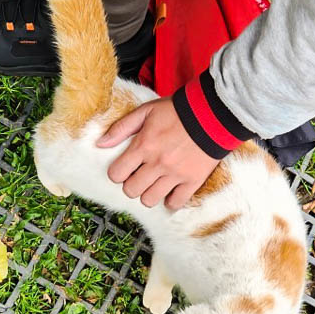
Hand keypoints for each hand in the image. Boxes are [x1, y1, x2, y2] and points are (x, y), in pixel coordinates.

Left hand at [97, 97, 218, 210]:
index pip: (116, 174)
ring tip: (154, 183)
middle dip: (131, 184)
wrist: (213, 113)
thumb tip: (100, 144)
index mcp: (144, 145)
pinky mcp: (193, 180)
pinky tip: (170, 191)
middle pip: (131, 190)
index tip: (124, 168)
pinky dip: (170, 200)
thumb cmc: (178, 110)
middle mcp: (158, 163)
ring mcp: (176, 174)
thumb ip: (121, 128)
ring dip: (148, 194)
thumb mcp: (146, 111)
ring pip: (150, 200)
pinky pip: (175, 203)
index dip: (117, 172)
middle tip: (139, 175)